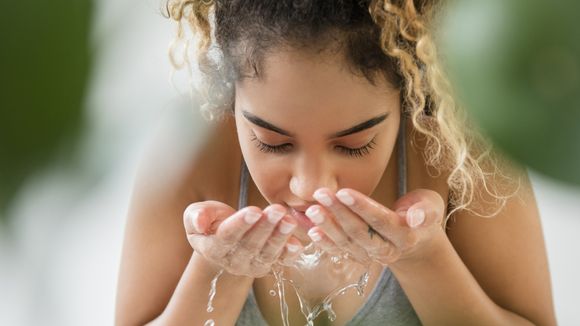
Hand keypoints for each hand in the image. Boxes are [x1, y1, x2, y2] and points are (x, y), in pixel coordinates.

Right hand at [183, 201, 303, 276]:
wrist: (224, 236)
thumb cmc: (210, 220)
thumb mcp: (196, 213)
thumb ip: (196, 216)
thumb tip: (198, 222)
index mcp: (213, 248)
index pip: (227, 237)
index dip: (241, 224)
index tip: (254, 211)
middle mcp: (233, 261)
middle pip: (250, 245)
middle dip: (265, 227)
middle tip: (277, 210)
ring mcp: (252, 265)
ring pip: (267, 253)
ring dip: (280, 237)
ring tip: (289, 220)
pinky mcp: (269, 264)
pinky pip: (281, 261)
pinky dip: (289, 253)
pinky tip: (297, 243)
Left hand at [304, 188, 445, 265]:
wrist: (417, 238)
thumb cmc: (422, 212)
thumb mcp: (432, 206)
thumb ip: (426, 211)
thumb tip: (416, 218)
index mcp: (405, 236)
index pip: (380, 221)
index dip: (361, 207)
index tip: (344, 192)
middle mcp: (386, 250)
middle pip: (359, 232)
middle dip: (338, 213)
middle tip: (321, 194)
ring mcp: (370, 255)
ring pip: (345, 242)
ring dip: (326, 226)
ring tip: (311, 210)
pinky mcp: (357, 255)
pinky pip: (337, 250)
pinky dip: (323, 241)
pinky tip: (310, 230)